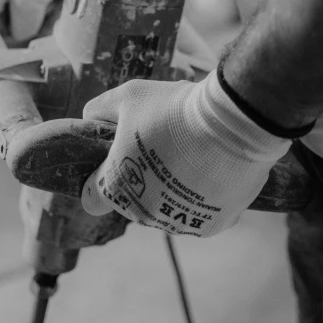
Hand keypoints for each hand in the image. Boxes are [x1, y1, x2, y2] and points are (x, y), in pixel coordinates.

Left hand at [81, 72, 289, 236]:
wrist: (231, 125)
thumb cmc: (174, 109)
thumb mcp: (128, 96)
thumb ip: (101, 109)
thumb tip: (91, 116)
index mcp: (116, 187)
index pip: (93, 199)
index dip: (100, 179)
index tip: (116, 162)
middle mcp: (144, 214)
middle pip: (136, 200)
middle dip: (143, 178)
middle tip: (163, 147)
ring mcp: (179, 223)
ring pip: (169, 209)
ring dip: (174, 190)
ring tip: (192, 156)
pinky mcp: (211, 226)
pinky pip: (202, 214)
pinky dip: (205, 198)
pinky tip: (212, 171)